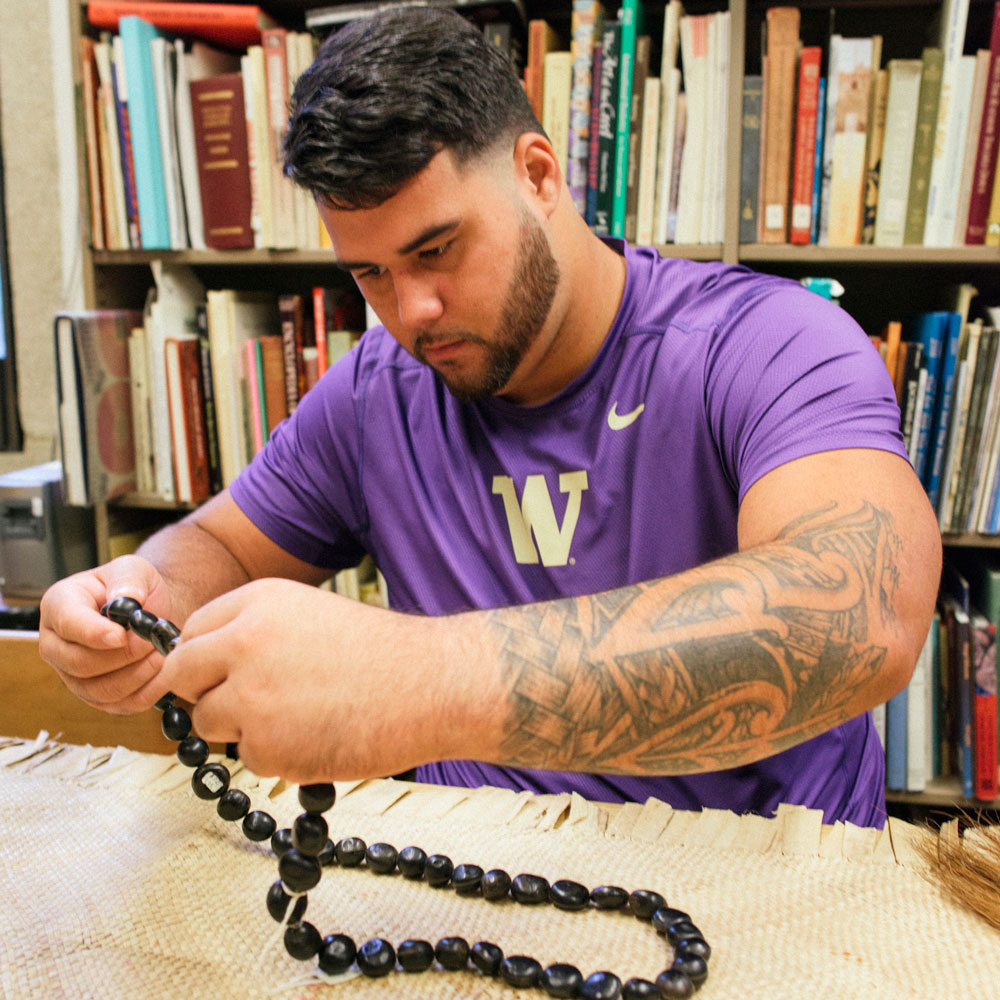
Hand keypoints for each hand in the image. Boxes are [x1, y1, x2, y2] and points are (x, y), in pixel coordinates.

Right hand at [38, 555, 175, 713]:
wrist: (147, 611)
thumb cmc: (134, 587)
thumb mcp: (133, 568)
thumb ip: (128, 578)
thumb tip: (128, 597)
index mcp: (58, 606)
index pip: (68, 624)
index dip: (95, 634)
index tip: (123, 635)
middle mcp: (57, 644)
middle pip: (80, 664)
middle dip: (124, 655)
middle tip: (152, 641)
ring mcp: (73, 675)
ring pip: (100, 690)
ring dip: (138, 675)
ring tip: (161, 653)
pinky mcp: (97, 697)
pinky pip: (120, 705)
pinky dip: (147, 692)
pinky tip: (164, 672)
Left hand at [154, 578, 471, 783]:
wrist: (434, 685)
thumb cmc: (385, 654)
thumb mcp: (312, 616)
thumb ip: (257, 632)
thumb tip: (210, 664)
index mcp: (257, 603)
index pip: (191, 633)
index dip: (201, 659)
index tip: (213, 675)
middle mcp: (242, 643)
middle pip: (182, 677)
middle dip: (203, 693)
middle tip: (240, 704)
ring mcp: (250, 697)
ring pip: (208, 721)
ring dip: (241, 727)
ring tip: (299, 717)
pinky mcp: (266, 746)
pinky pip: (248, 755)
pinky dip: (277, 755)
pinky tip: (319, 736)